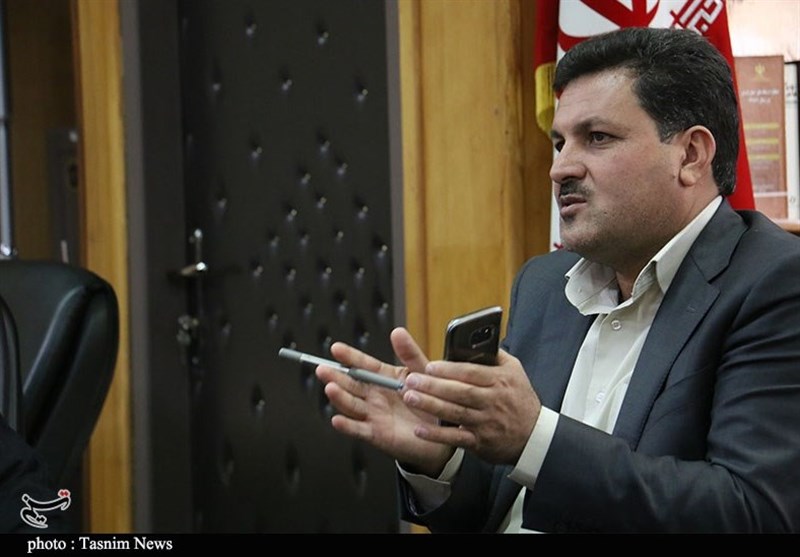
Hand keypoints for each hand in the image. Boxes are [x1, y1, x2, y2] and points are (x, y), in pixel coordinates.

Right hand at [315, 327, 455, 476]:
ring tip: (331, 389)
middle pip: (351, 384)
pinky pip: (359, 429)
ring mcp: (374, 414)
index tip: (337, 349)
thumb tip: (398, 331)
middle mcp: (375, 395)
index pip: (363, 364)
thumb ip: (409, 353)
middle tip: (324, 369)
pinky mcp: (377, 434)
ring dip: (339, 397)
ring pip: (352, 405)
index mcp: (384, 377)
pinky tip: (338, 420)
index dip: (350, 357)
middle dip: (336, 376)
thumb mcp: (423, 371)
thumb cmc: (433, 399)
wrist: (445, 429)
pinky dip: (347, 426)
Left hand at [401, 350, 540, 464]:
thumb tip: (476, 339)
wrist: (534, 436)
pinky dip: (437, 435)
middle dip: (434, 386)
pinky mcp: (481, 442)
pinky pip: (456, 438)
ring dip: (431, 406)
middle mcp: (493, 400)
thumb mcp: (515, 371)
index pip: (471, 372)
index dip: (449, 369)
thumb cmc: (520, 400)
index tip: (429, 366)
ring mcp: (486, 422)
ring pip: (456, 412)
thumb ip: (495, 355)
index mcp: (500, 380)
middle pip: (460, 391)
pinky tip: (420, 430)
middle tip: (411, 380)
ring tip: (410, 397)